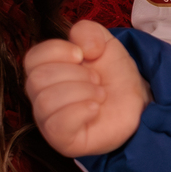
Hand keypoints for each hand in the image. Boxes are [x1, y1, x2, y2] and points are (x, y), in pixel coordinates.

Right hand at [24, 19, 150, 157]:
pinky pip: (57, 125)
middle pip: (38, 78)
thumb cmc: (114, 76)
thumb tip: (81, 47)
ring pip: (46, 101)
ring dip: (83, 91)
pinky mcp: (62, 140)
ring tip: (100, 95)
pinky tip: (96, 109)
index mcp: (46, 70)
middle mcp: (41, 96)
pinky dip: (81, 111)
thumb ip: (88, 31)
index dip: (59, 50)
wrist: (138, 103)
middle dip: (77, 74)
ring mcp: (49, 120)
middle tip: (97, 79)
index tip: (83, 55)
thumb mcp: (105, 43)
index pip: (33, 57)